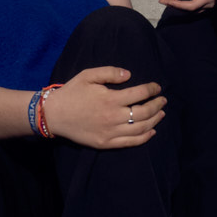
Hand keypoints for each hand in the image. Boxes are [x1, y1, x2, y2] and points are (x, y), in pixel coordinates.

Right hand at [45, 65, 163, 148]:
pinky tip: (151, 131)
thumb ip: (110, 72)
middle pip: (144, 112)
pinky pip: (130, 142)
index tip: (157, 87)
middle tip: (163, 100)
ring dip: (155, 120)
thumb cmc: (71, 92)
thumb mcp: (88, 75)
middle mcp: (113, 117)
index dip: (152, 89)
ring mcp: (110, 132)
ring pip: (141, 128)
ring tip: (161, 113)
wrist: (53, 115)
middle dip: (157, 105)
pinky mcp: (106, 143)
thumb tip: (129, 75)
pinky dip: (144, 137)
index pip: (140, 94)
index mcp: (110, 99)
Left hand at [157, 0, 216, 11]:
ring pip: (193, 9)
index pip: (190, 6)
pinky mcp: (211, 2)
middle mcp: (210, 3)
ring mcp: (211, 4)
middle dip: (175, 6)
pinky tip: (181, 2)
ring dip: (180, 7)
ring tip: (169, 2)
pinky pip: (197, 7)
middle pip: (190, 9)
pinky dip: (187, 6)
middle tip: (162, 1)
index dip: (176, 5)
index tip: (164, 1)